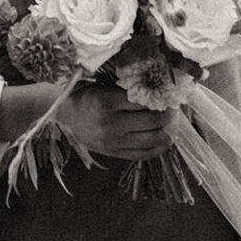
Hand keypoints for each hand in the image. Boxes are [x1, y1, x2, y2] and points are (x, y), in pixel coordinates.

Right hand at [55, 84, 175, 160]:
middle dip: (169, 113)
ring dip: (169, 131)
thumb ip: (126, 90)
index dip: (160, 96)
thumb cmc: (87, 96)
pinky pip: (144, 154)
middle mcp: (111, 123)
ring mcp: (114, 141)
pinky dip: (159, 147)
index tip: (168, 93)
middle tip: (174, 107)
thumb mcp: (103, 87)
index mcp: (106, 101)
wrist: (66, 116)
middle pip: (152, 120)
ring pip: (152, 139)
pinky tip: (165, 139)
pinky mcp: (115, 153)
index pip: (143, 100)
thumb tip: (158, 88)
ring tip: (174, 123)